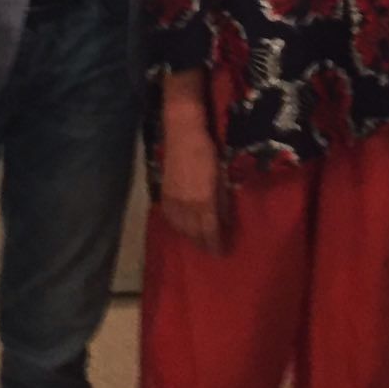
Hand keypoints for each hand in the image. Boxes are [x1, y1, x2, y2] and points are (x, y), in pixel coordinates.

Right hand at [161, 121, 226, 254]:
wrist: (182, 135)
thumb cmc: (207, 152)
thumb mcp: (221, 176)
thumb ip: (222, 201)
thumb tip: (224, 221)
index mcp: (203, 201)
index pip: (209, 231)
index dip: (215, 244)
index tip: (220, 253)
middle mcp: (186, 206)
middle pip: (194, 233)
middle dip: (202, 244)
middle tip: (210, 250)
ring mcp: (173, 201)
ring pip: (180, 228)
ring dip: (189, 238)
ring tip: (197, 242)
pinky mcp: (164, 194)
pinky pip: (170, 218)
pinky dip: (177, 227)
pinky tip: (181, 228)